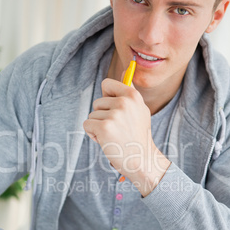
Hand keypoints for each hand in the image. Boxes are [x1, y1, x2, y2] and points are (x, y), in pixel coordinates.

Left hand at [83, 78, 169, 195]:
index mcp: (133, 95)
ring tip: (114, 136)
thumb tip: (126, 69)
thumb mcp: (139, 110)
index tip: (115, 110)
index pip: (107, 84)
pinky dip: (93, 135)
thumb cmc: (137, 136)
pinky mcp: (103, 128)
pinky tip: (107, 141)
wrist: (141, 160)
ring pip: (92, 115)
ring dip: (98, 127)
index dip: (107, 97)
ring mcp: (114, 115)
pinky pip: (87, 125)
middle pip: (97, 102)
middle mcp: (124, 102)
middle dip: (103, 116)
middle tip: (118, 129)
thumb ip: (129, 92)